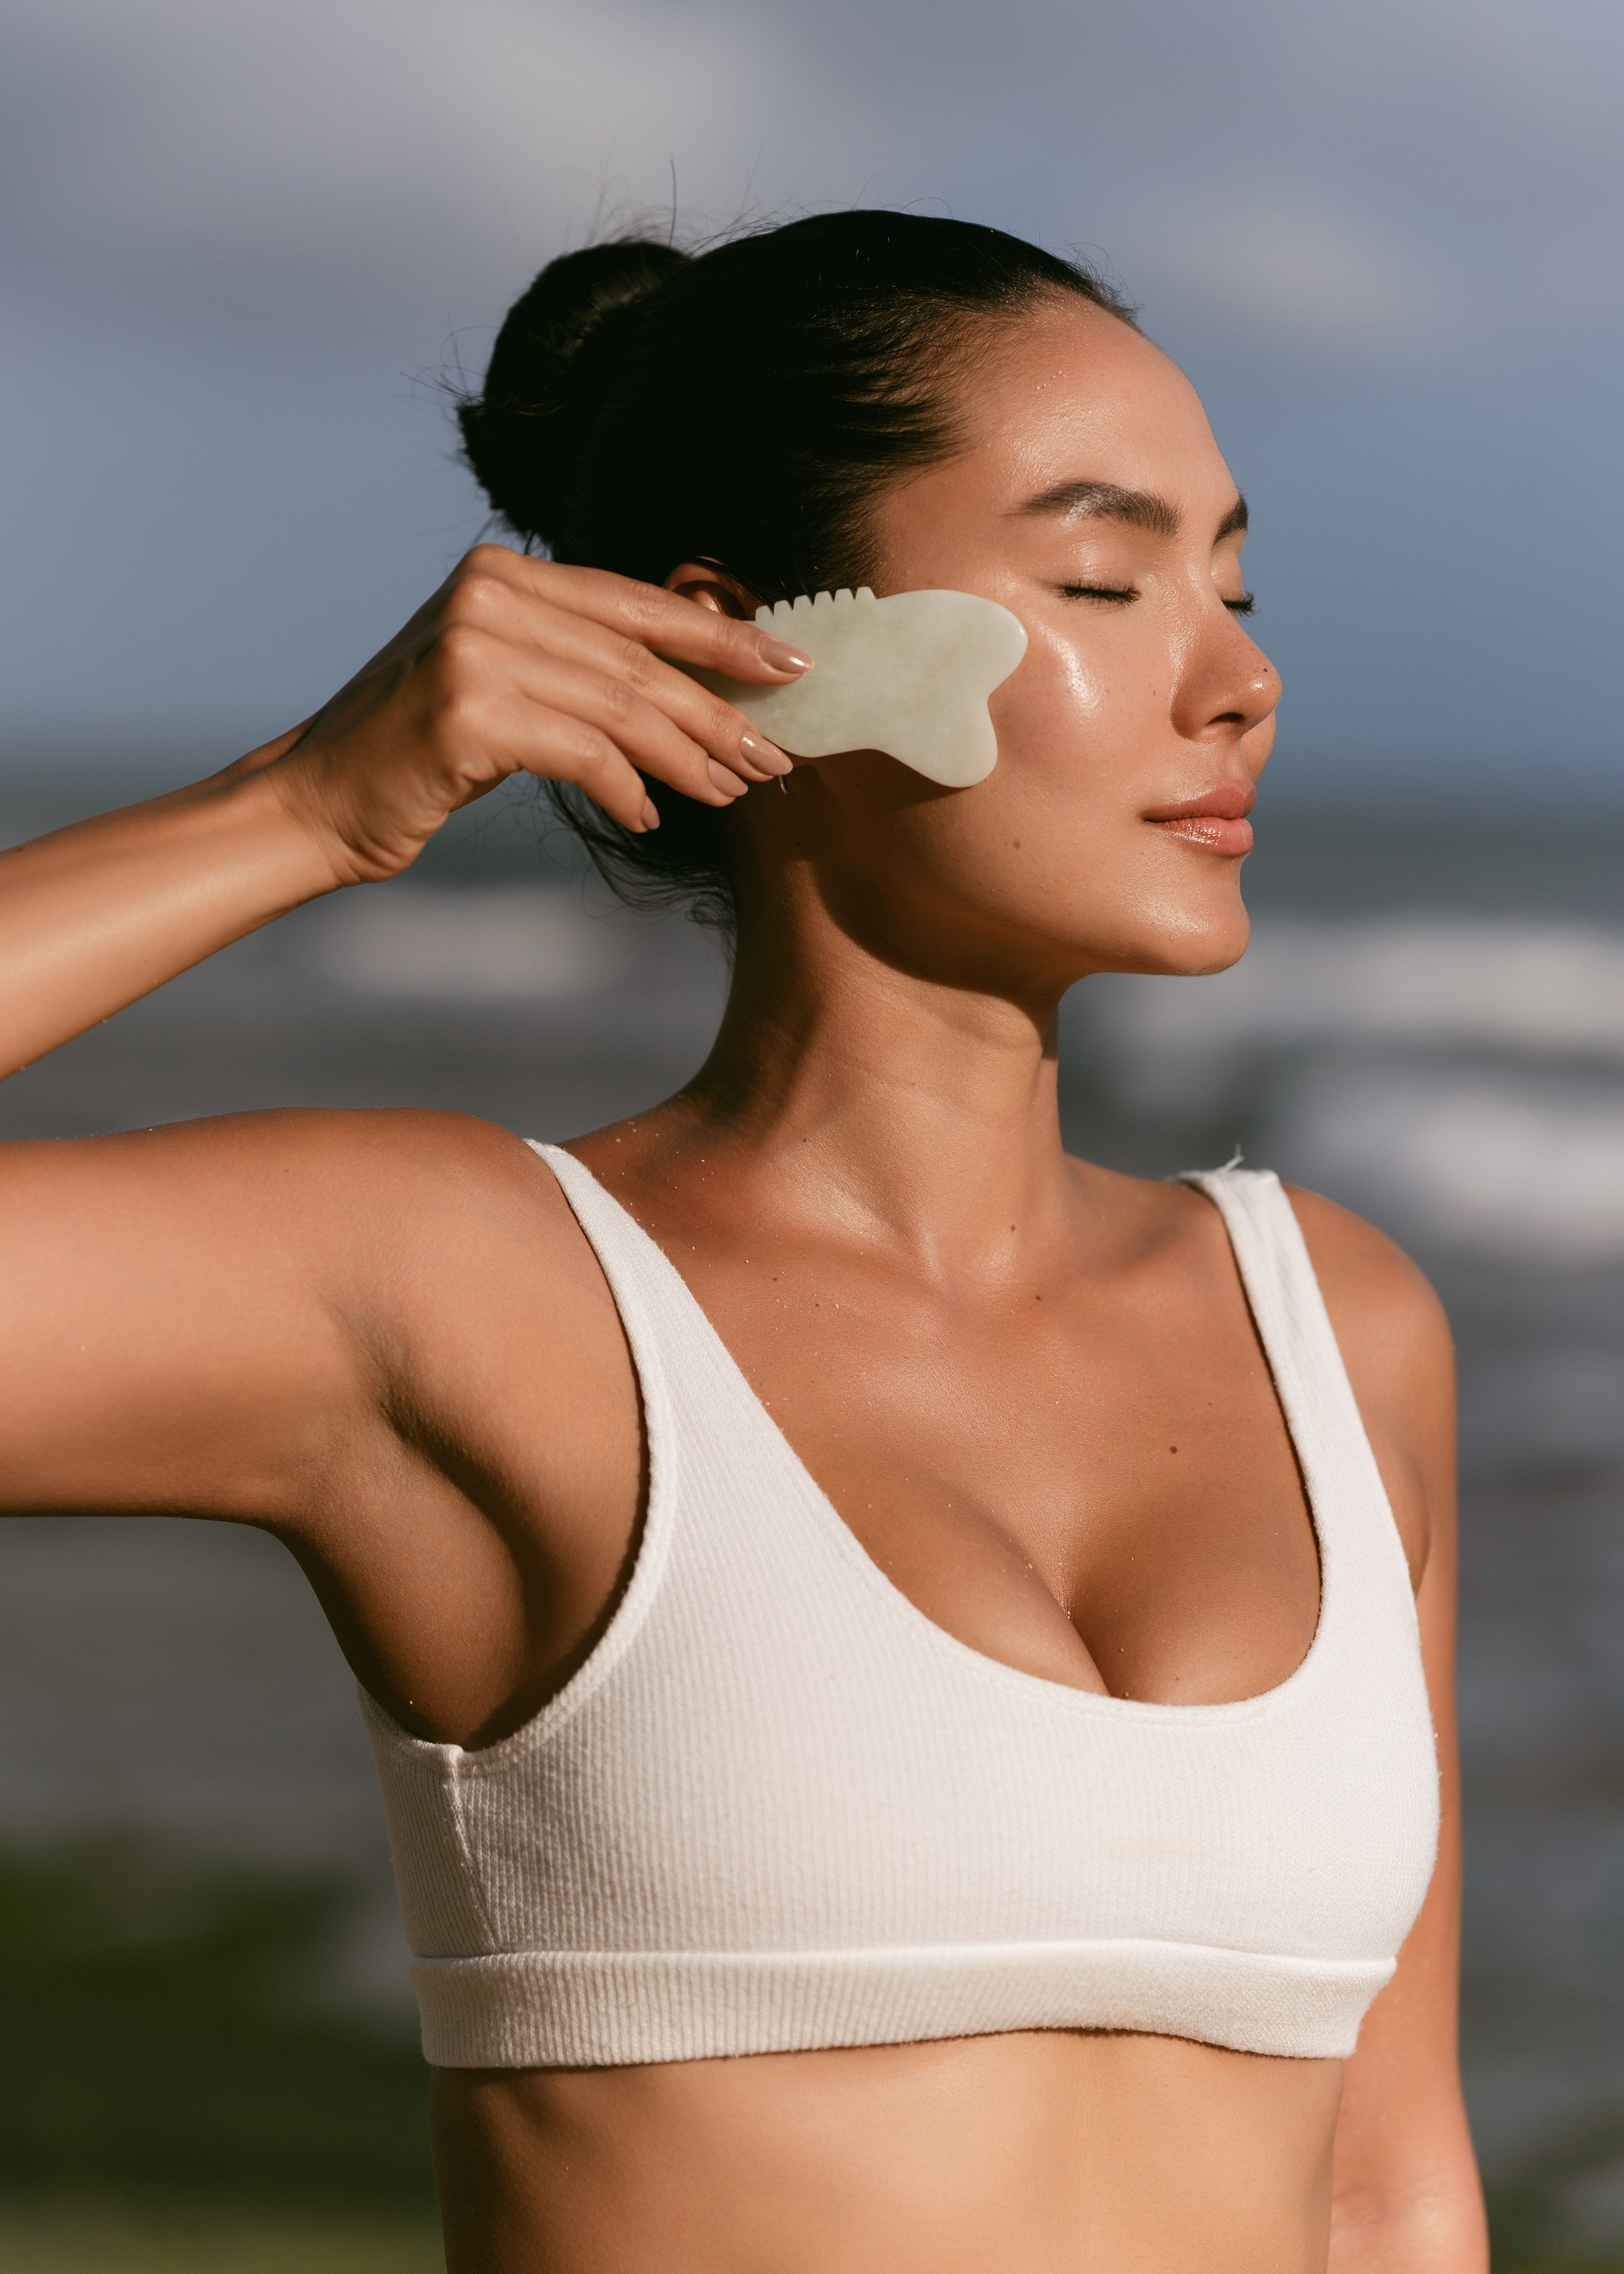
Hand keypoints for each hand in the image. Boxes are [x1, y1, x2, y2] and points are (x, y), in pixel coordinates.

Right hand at [257, 545, 809, 886]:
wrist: (318, 800)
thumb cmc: (420, 752)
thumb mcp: (503, 680)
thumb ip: (576, 661)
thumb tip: (692, 685)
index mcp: (500, 572)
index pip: (635, 603)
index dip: (719, 635)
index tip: (789, 666)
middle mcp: (486, 595)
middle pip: (636, 660)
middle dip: (716, 711)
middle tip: (772, 756)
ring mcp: (472, 650)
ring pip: (620, 707)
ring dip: (688, 757)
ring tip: (732, 791)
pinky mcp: (466, 713)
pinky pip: (582, 753)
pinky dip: (626, 789)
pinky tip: (648, 816)